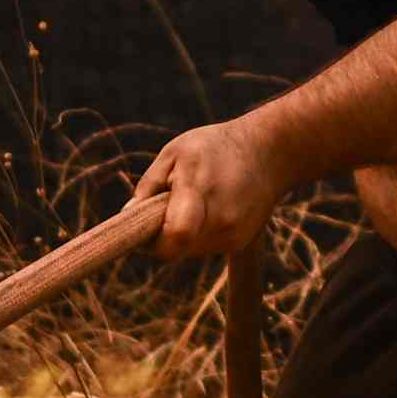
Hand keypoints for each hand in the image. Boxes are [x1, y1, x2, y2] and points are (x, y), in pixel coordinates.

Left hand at [134, 113, 292, 265]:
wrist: (269, 153)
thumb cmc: (215, 147)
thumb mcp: (175, 153)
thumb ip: (149, 186)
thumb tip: (127, 216)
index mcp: (200, 191)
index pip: (174, 236)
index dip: (153, 242)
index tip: (144, 229)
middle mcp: (221, 218)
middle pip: (177, 248)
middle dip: (163, 235)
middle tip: (166, 207)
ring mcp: (234, 234)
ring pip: (190, 250)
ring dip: (181, 235)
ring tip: (192, 203)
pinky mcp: (239, 242)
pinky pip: (205, 248)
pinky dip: (198, 235)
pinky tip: (208, 210)